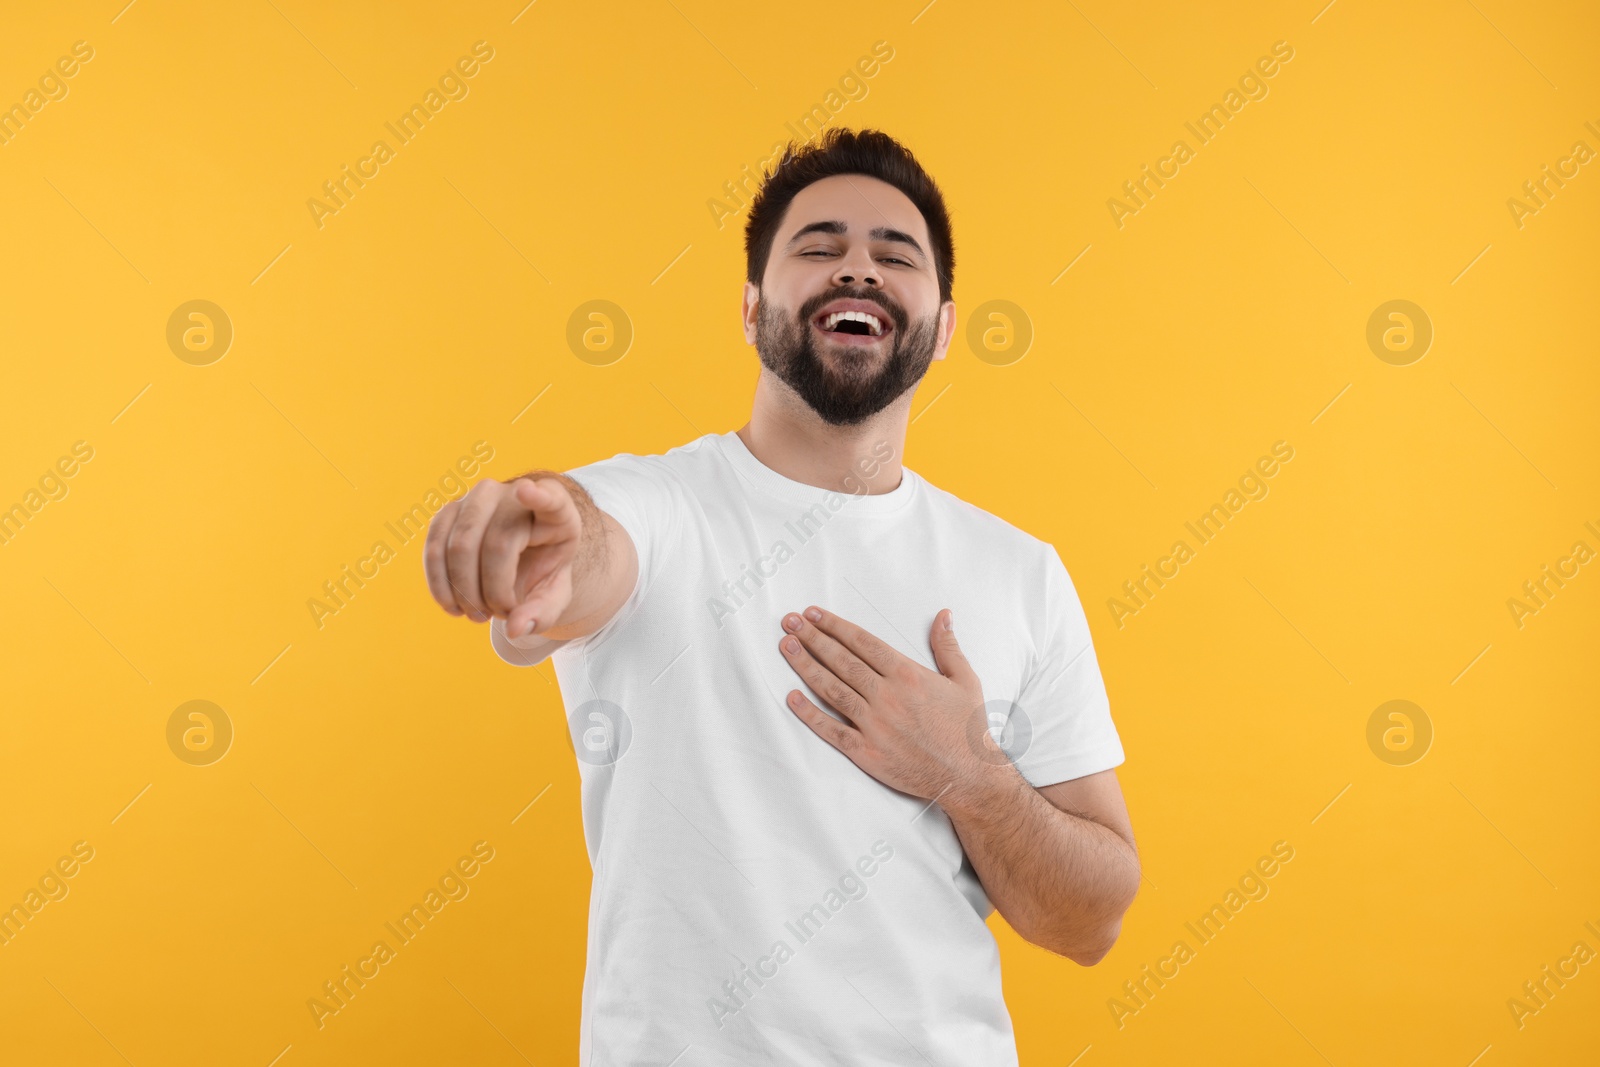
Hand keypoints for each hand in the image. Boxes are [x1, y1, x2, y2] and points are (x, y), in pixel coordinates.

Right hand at [422, 475, 581, 638]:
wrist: (521, 553)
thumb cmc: (542, 569)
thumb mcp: (553, 594)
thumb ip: (542, 612)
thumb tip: (515, 628)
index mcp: (556, 511)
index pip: (549, 498)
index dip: (538, 496)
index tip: (528, 491)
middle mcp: (514, 494)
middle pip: (496, 543)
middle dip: (492, 591)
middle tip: (498, 615)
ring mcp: (477, 498)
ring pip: (459, 545)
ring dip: (464, 592)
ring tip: (478, 615)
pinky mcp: (449, 511)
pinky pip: (434, 547)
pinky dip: (439, 584)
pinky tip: (452, 606)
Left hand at [777, 606, 998, 802]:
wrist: (968, 775)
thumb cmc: (967, 729)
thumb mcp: (965, 680)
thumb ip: (948, 646)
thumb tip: (943, 615)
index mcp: (908, 675)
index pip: (862, 643)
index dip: (835, 626)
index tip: (814, 614)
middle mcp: (887, 696)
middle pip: (841, 660)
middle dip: (812, 638)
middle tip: (789, 622)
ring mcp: (874, 725)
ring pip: (832, 689)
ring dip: (805, 666)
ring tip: (786, 647)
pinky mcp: (866, 752)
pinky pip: (832, 730)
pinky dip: (810, 714)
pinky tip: (792, 698)